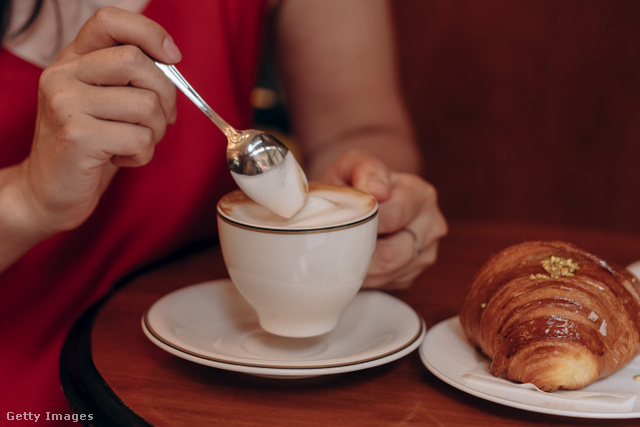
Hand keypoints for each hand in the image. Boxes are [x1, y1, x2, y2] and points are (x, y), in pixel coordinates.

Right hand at [17, 7, 180, 233]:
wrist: (51, 190)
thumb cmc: (91, 145)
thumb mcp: (105, 102)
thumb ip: (129, 78)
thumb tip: (172, 64)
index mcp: (73, 60)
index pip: (110, 21)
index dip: (150, 33)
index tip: (173, 58)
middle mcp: (63, 75)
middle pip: (137, 62)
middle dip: (166, 96)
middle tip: (160, 120)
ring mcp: (66, 104)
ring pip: (146, 104)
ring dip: (156, 132)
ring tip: (134, 143)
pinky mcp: (77, 136)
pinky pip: (140, 139)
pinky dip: (143, 155)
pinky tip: (121, 159)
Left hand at [319, 149, 447, 289]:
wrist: (360, 202)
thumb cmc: (355, 185)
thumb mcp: (354, 166)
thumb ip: (365, 169)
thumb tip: (378, 190)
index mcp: (421, 194)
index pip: (393, 217)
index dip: (363, 223)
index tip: (344, 222)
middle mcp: (432, 224)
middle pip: (393, 253)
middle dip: (360, 251)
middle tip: (338, 244)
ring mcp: (427, 252)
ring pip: (389, 272)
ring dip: (362, 267)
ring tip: (344, 252)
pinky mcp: (415, 274)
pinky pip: (388, 283)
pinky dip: (368, 277)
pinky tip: (358, 260)